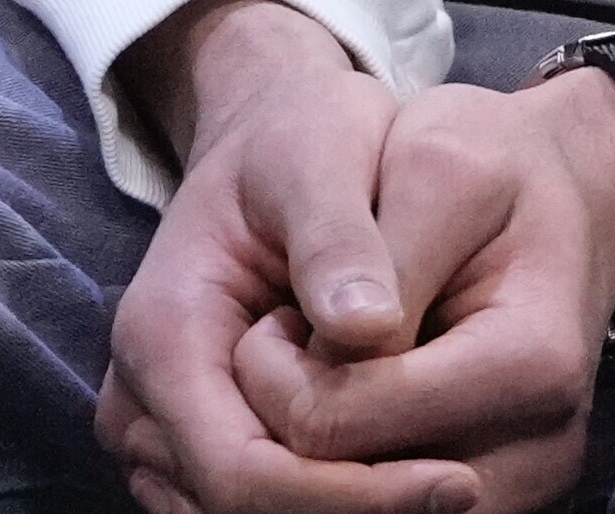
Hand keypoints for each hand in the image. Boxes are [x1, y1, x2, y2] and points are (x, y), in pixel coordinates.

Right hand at [96, 0, 453, 513]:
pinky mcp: (197, 458)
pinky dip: (338, 499)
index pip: (247, 476)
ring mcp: (162, 442)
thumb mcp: (321, 154)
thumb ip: (338, 238)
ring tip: (446, 472)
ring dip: (354, 505)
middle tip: (471, 483)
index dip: (352, 496)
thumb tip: (370, 330)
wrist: (271, 137)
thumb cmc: (300, 137)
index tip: (461, 477)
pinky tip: (410, 469)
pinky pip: (259, 509)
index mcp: (164, 337)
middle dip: (362, 506)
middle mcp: (142, 408)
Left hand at [214, 67, 614, 513]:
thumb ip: (369, 249)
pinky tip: (348, 396)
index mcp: (529, 365)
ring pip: (372, 513)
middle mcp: (540, 452)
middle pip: (358, 498)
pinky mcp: (503, 497)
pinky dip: (351, 464)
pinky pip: (397, 511)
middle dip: (295, 423)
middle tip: (292, 339)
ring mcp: (527, 487)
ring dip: (322, 451)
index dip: (276, 374)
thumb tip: (338, 336)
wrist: (564, 192)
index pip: (344, 426)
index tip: (275, 310)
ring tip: (322, 365)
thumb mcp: (430, 163)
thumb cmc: (492, 166)